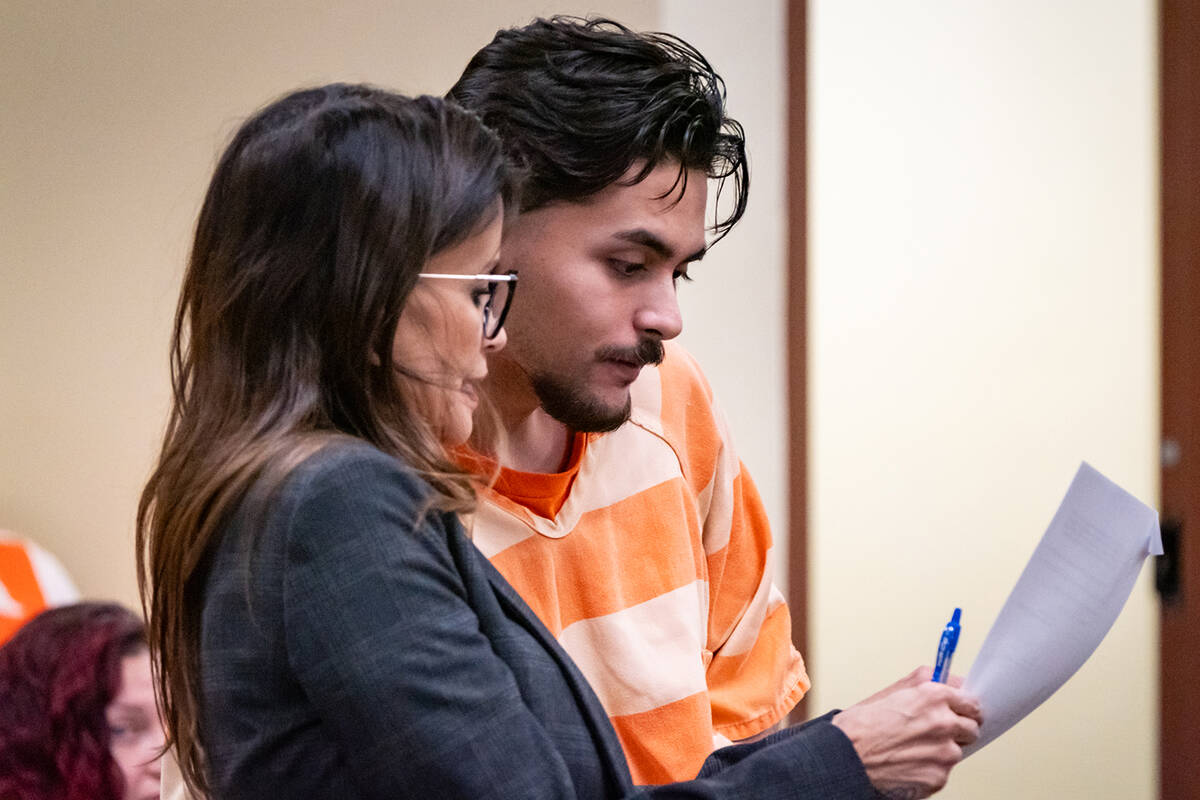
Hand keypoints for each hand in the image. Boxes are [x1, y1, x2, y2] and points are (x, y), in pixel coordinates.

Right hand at [832, 667, 981, 798]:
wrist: (846, 757)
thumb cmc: (862, 725)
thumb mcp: (892, 692)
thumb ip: (925, 683)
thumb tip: (949, 681)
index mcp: (934, 697)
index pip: (972, 702)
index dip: (964, 708)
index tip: (962, 711)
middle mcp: (944, 723)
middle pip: (972, 728)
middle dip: (958, 729)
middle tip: (935, 731)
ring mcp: (944, 753)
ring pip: (957, 751)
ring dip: (942, 750)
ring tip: (913, 748)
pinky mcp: (939, 777)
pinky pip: (943, 771)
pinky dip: (931, 768)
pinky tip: (909, 762)